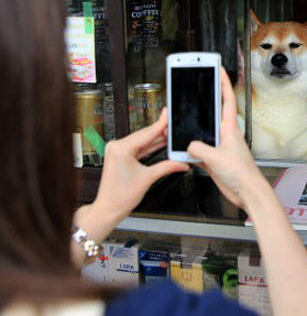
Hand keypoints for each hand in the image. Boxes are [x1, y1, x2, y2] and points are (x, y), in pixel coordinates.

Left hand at [93, 108, 189, 223]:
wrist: (109, 208)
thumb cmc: (120, 196)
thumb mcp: (148, 178)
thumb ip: (167, 166)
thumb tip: (181, 163)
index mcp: (121, 148)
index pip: (147, 133)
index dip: (161, 123)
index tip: (168, 113)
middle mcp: (117, 146)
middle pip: (145, 135)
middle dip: (161, 132)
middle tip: (174, 127)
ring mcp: (117, 150)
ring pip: (142, 141)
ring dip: (156, 140)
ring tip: (170, 136)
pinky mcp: (119, 156)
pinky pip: (137, 148)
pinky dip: (149, 147)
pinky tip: (159, 144)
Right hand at [188, 68, 266, 211]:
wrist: (248, 193)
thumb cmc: (243, 175)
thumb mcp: (217, 158)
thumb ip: (199, 149)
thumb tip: (189, 145)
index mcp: (230, 129)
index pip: (226, 99)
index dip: (222, 82)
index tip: (217, 68)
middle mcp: (225, 135)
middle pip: (212, 112)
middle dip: (203, 99)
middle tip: (195, 85)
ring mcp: (220, 147)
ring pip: (203, 132)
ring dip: (193, 127)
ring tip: (182, 119)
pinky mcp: (215, 160)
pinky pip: (199, 150)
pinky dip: (190, 149)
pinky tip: (183, 149)